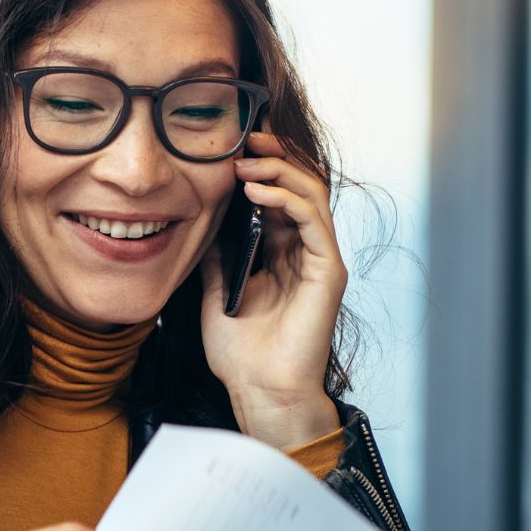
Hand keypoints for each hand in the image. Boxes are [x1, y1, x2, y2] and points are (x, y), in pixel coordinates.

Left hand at [196, 131, 346, 448]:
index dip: (260, 168)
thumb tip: (201, 224)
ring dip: (280, 171)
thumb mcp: (216, 294)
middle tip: (246, 137)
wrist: (260, 392)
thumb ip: (215, 259)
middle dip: (275, 157)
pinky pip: (312, 222)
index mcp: (280, 255)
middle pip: (299, 186)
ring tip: (248, 159)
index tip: (233, 147)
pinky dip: (287, 199)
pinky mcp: (329, 272)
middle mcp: (304, 252)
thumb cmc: (241, 356)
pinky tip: (259, 191)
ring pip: (310, 195)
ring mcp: (320, 260)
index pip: (277, 196)